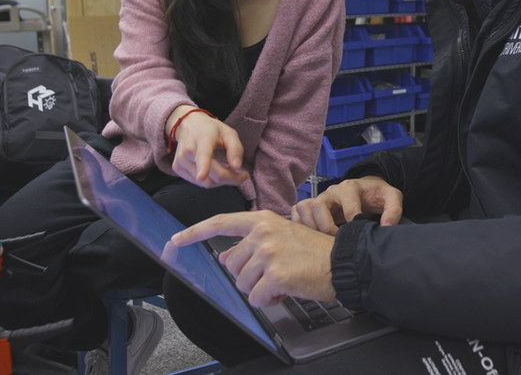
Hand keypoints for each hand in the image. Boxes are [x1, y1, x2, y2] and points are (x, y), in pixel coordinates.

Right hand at [166, 106, 249, 187]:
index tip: (202, 176)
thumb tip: (236, 167)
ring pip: (205, 183)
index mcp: (202, 139)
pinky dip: (210, 181)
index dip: (203, 167)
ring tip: (228, 170)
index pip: (202, 155)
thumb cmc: (212, 130)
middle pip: (210, 176)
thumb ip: (235, 149)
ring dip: (221, 181)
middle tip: (243, 174)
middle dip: (230, 179)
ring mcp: (180, 161)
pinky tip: (215, 171)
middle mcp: (188, 151)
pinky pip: (198, 183)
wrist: (189, 124)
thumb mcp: (229, 133)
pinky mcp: (176, 168)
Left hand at [171, 211, 335, 307]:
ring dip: (260, 290)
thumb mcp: (282, 239)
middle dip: (249, 277)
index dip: (195, 232)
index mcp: (263, 221)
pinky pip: (257, 298)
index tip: (177, 240)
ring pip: (243, 284)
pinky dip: (269, 300)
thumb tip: (225, 257)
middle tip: (275, 273)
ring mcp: (268, 253)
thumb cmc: (315, 252)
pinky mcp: (275, 275)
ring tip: (283, 280)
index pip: (221, 223)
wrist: (342, 262)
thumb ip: (251, 245)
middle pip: (232, 266)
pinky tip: (286, 290)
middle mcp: (262, 234)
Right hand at [291, 176, 402, 234]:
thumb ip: (393, 210)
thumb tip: (386, 226)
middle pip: (318, 205)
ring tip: (322, 239)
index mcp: (351, 187)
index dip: (352, 220)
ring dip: (310, 225)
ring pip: (304, 208)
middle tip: (336, 239)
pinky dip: (299, 224)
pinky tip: (310, 236)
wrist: (368, 189)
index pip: (347, 203)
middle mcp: (332, 191)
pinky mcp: (314, 206)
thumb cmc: (377, 194)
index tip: (357, 231)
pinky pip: (297, 211)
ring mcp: (321, 198)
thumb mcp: (392, 197)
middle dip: (326, 226)